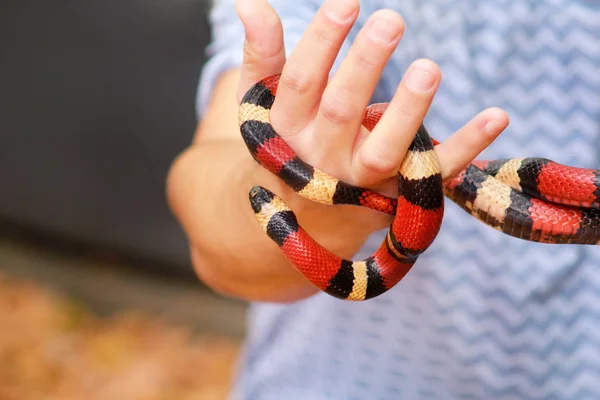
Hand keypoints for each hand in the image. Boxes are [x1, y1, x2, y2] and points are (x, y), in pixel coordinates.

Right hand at [236, 0, 508, 201]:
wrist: (304, 213)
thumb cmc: (291, 140)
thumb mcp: (264, 100)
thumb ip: (263, 52)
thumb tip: (247, 1)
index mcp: (288, 128)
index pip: (300, 83)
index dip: (321, 43)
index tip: (346, 3)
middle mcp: (322, 156)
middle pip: (342, 112)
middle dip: (365, 67)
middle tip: (391, 21)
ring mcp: (362, 179)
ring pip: (385, 150)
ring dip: (408, 112)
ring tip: (429, 68)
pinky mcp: (397, 191)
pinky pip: (432, 173)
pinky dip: (467, 147)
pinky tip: (497, 115)